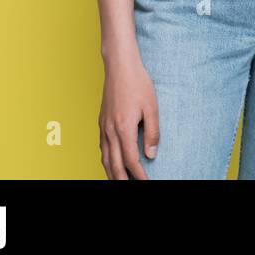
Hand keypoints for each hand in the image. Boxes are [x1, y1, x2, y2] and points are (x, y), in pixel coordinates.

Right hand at [99, 52, 157, 178]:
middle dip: (122, 180)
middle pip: (114, 165)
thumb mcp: (152, 107)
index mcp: (124, 128)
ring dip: (112, 173)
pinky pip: (102, 147)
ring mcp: (103, 127)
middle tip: (132, 187)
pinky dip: (106, 160)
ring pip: (105, 158)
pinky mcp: (101, 122)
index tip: (146, 183)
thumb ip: (153, 132)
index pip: (131, 160)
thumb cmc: (138, 83)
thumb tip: (151, 155)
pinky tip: (111, 162)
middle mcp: (110, 131)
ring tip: (120, 181)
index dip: (139, 175)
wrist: (120, 67)